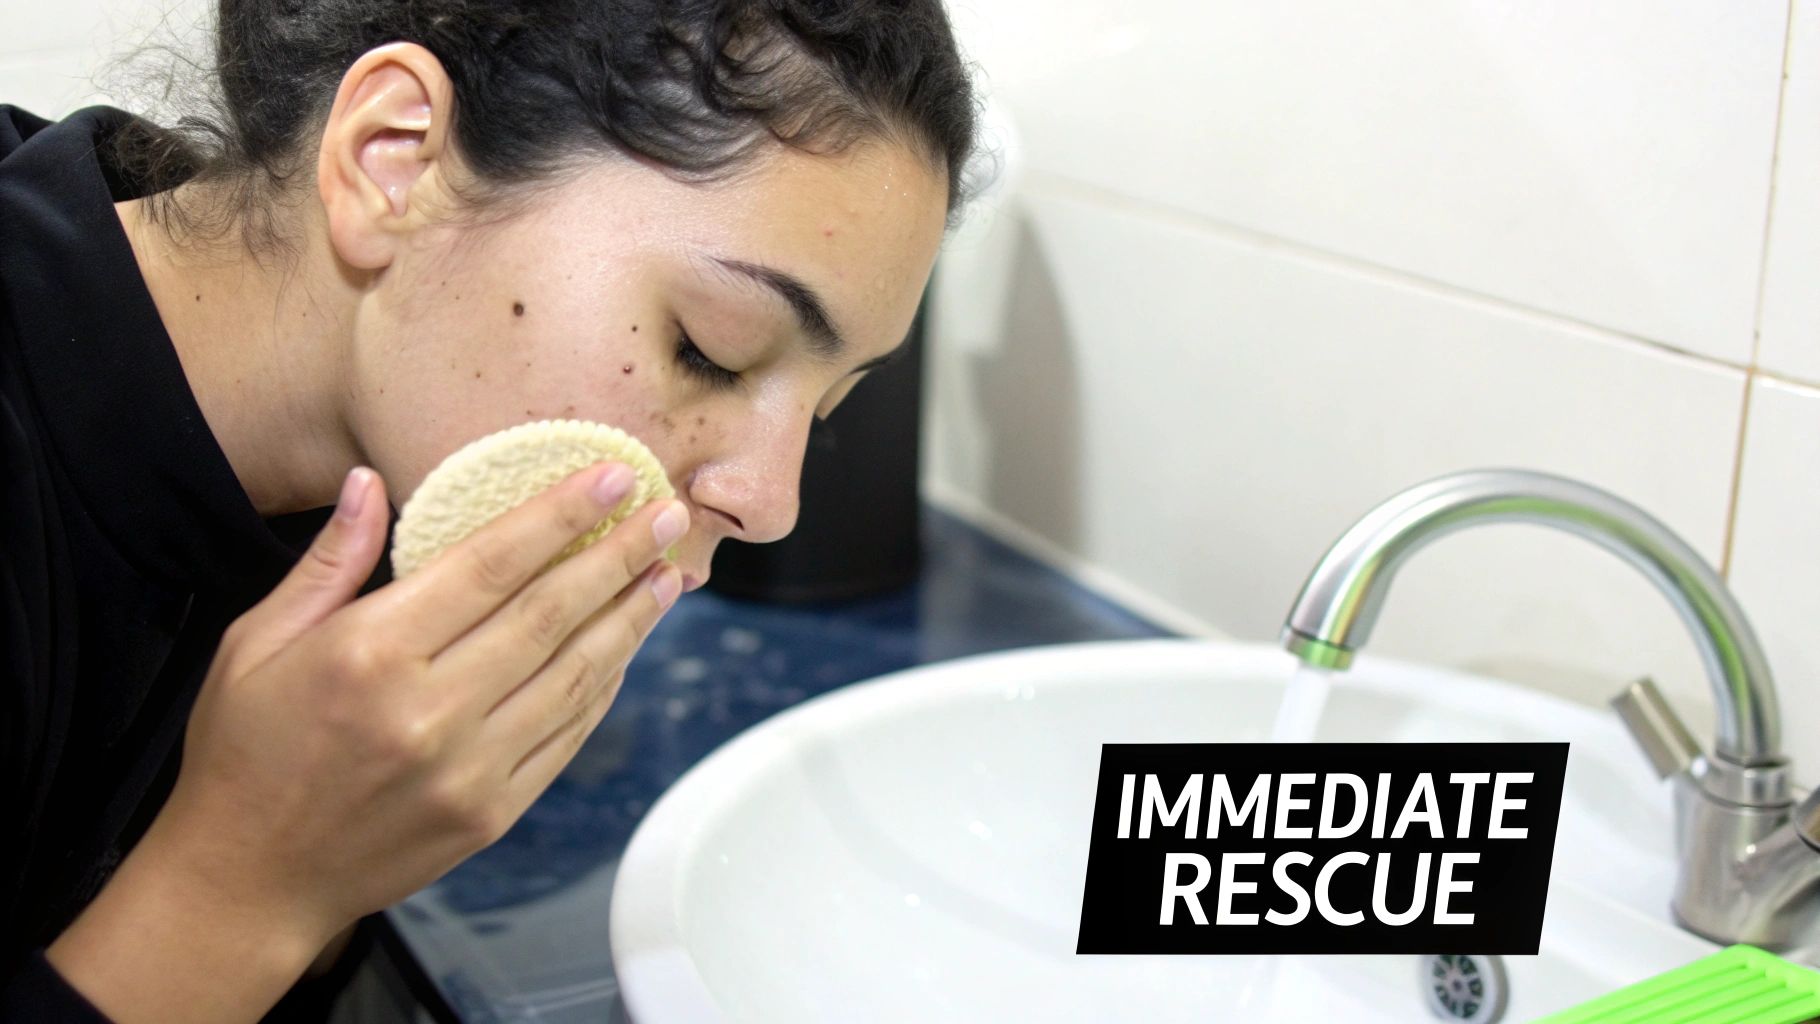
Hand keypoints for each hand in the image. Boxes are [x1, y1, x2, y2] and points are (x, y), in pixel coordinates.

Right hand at [49, 462, 685, 1022]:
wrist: (245, 881)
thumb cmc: (244, 754)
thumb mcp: (256, 642)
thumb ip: (329, 561)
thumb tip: (370, 480)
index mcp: (370, 654)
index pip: (490, 565)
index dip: (559, 516)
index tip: (611, 479)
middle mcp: (429, 711)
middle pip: (549, 614)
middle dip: (620, 556)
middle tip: (670, 513)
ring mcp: (469, 769)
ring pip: (575, 675)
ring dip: (630, 619)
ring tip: (669, 574)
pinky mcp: (492, 812)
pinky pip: (567, 735)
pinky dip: (603, 686)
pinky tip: (625, 647)